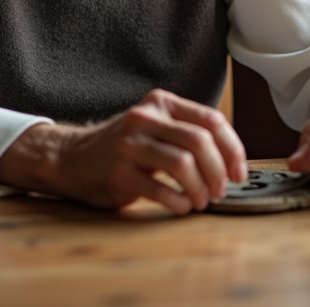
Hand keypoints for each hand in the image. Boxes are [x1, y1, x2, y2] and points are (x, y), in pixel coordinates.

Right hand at [0, 89, 246, 214]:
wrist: (71, 157)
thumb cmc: (122, 146)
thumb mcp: (154, 125)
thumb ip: (187, 131)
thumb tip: (232, 159)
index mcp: (160, 103)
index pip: (211, 120)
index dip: (233, 149)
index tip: (239, 172)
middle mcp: (145, 118)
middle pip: (200, 142)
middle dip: (219, 172)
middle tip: (220, 190)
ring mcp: (129, 145)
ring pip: (183, 165)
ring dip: (201, 189)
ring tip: (200, 201)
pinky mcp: (118, 173)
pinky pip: (161, 190)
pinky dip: (179, 202)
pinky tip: (181, 206)